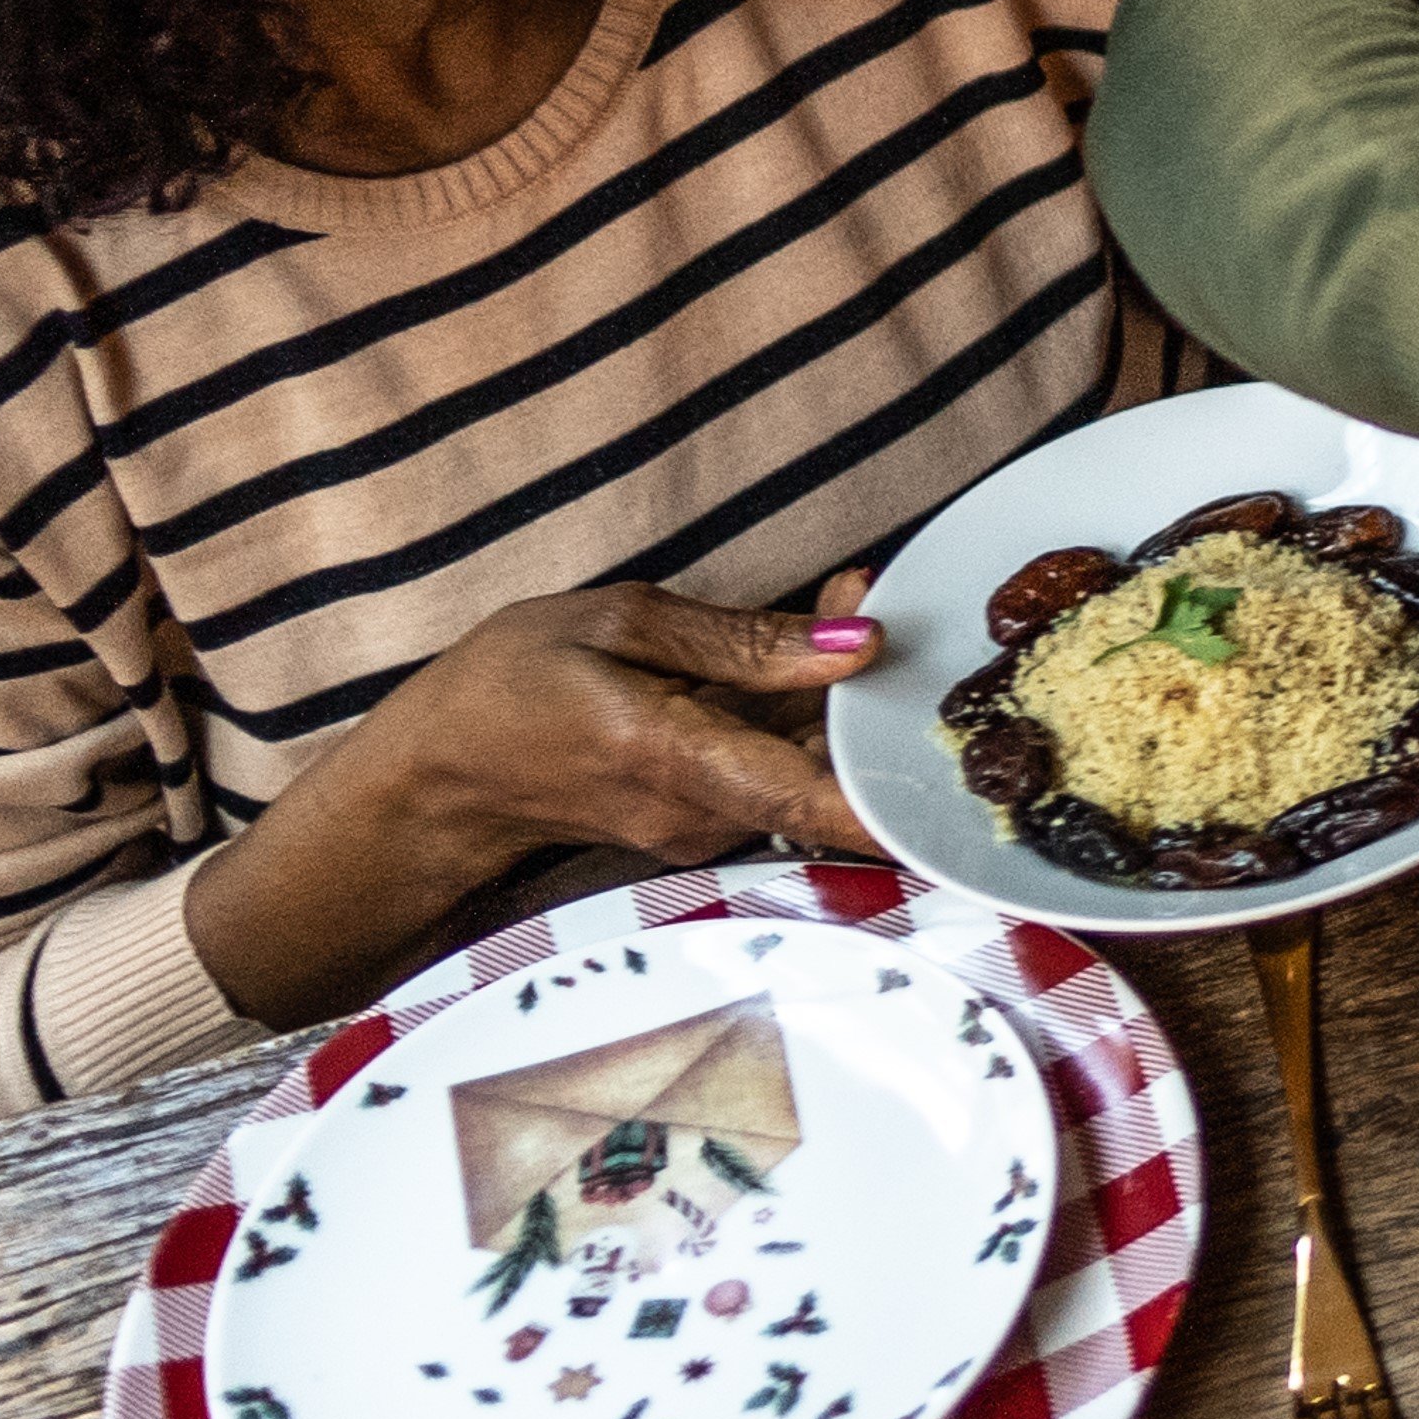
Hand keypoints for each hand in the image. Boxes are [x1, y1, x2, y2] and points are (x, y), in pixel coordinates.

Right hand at [189, 572, 882, 1025]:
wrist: (435, 781)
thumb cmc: (508, 688)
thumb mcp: (617, 623)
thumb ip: (745, 641)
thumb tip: (857, 646)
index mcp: (684, 757)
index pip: (825, 801)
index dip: (913, 795)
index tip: (982, 769)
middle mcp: (710, 811)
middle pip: (838, 766)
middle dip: (880, 689)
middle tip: (868, 593)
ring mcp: (712, 826)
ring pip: (815, 765)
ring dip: (843, 696)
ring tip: (840, 600)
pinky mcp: (710, 821)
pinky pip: (783, 769)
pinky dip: (806, 715)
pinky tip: (805, 650)